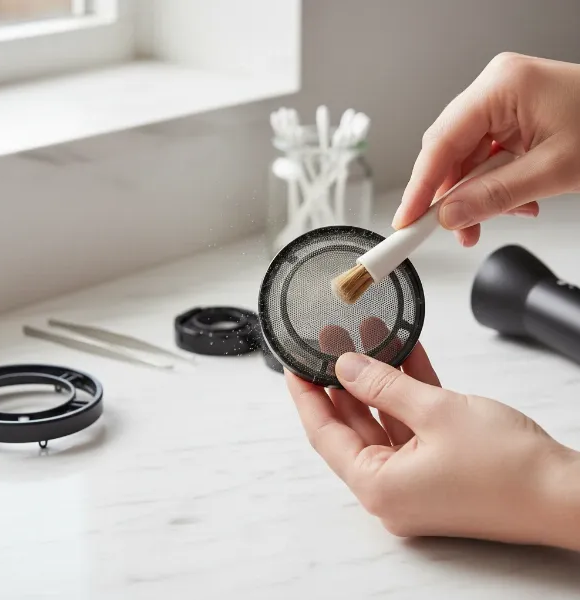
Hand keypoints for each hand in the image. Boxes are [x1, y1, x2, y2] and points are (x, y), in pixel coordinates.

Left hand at [286, 347, 579, 549]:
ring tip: (364, 339)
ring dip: (378, 380)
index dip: (306, 396)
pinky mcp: (439, 466)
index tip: (294, 365)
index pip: (323, 434)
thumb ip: (383, 386)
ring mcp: (416, 479)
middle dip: (343, 380)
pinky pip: (411, 423)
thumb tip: (346, 367)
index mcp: (379, 486)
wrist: (568, 494)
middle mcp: (392, 489)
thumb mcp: (435, 412)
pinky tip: (401, 354)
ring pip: (383, 420)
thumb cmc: (509, 468)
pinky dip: (406, 391)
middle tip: (329, 344)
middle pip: (352, 426)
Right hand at [392, 53, 579, 246]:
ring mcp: (503, 104)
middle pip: (448, 152)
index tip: (406, 221)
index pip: (441, 143)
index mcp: (501, 86)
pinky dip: (491, 187)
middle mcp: (495, 90)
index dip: (419, 188)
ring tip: (486, 222)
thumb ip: (494, 196)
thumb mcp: (553, 170)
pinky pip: (485, 159)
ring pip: (466, 160)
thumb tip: (448, 216)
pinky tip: (510, 203)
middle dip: (450, 197)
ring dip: (473, 197)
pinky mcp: (512, 119)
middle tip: (447, 231)